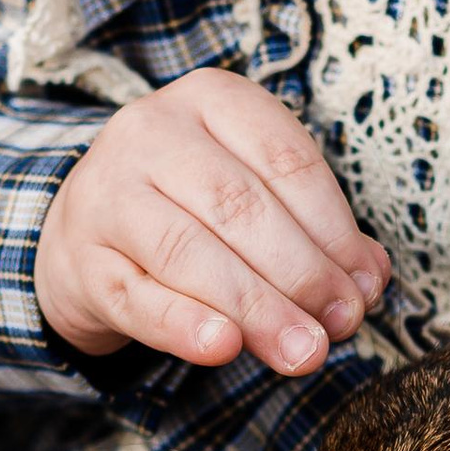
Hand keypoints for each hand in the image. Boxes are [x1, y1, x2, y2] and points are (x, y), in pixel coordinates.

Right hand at [34, 69, 389, 376]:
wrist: (84, 231)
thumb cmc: (191, 207)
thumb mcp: (253, 193)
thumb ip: (314, 229)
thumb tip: (369, 278)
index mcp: (209, 99)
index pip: (285, 159)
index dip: (334, 229)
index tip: (364, 286)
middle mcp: (150, 132)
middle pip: (239, 206)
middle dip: (302, 273)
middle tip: (340, 324)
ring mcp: (106, 194)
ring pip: (189, 252)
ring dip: (256, 308)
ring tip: (302, 351)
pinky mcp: (80, 262)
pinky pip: (138, 298)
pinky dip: (184, 326)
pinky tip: (224, 349)